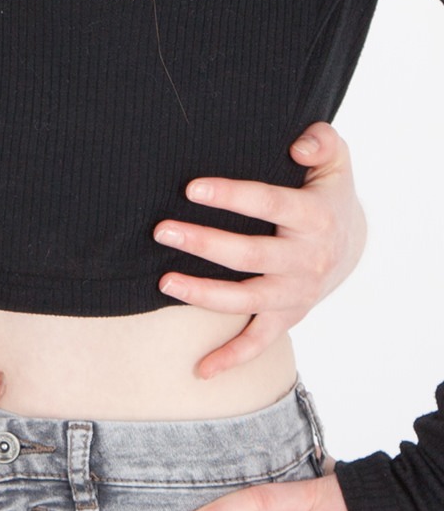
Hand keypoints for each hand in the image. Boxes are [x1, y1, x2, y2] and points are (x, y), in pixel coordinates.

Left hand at [153, 123, 363, 378]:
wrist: (351, 244)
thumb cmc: (325, 194)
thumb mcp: (335, 162)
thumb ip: (322, 141)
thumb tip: (299, 142)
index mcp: (315, 218)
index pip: (270, 204)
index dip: (232, 196)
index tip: (191, 189)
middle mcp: (306, 259)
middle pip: (250, 255)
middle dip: (204, 244)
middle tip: (160, 230)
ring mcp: (296, 292)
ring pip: (247, 299)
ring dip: (204, 294)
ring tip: (163, 282)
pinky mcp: (287, 316)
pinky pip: (260, 342)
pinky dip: (232, 358)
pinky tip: (200, 370)